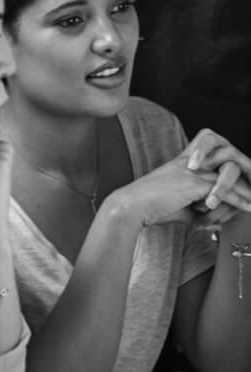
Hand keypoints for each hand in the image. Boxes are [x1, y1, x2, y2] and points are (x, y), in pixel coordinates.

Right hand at [114, 141, 250, 227]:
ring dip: (247, 193)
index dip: (228, 159)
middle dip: (245, 171)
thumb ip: (200, 208)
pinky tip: (249, 207)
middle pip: (225, 159)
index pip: (211, 151)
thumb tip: (218, 220)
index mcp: (182, 162)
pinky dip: (241, 201)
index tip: (243, 176)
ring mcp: (190, 171)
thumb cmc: (151, 207)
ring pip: (228, 178)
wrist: (132, 207)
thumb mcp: (181, 206)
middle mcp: (188, 162)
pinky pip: (224, 192)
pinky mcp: (192, 183)